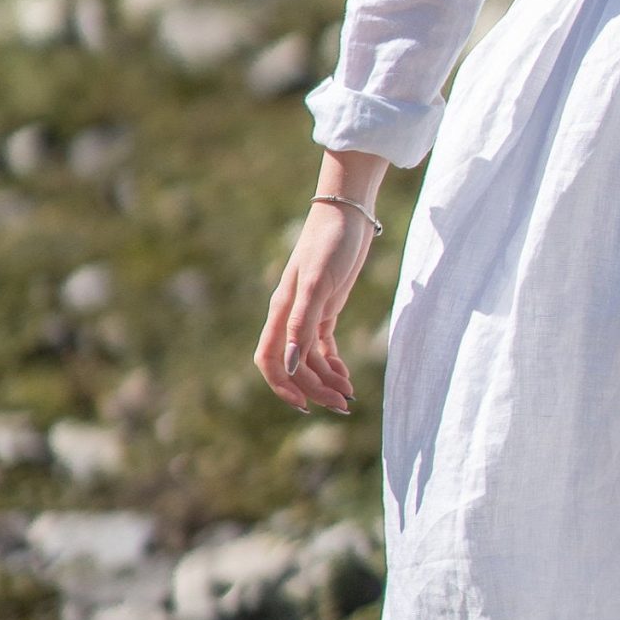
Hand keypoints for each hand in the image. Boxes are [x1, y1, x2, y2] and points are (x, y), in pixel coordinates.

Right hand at [253, 203, 373, 414]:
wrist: (349, 213)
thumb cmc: (330, 243)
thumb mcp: (319, 283)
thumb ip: (303, 323)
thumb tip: (292, 364)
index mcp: (281, 311)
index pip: (269, 359)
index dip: (282, 385)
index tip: (304, 406)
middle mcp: (291, 315)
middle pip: (295, 365)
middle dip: (315, 389)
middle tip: (343, 406)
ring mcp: (309, 312)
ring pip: (311, 359)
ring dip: (327, 380)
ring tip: (350, 396)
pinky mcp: (327, 306)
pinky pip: (323, 345)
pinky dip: (333, 363)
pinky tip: (346, 375)